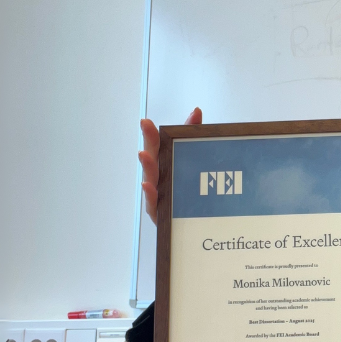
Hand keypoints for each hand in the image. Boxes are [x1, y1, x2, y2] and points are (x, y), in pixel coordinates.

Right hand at [138, 108, 200, 223]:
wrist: (196, 230)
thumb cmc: (189, 197)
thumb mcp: (195, 165)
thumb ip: (193, 138)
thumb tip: (195, 111)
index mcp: (165, 167)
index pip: (158, 146)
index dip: (153, 132)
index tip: (147, 120)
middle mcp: (158, 180)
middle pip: (151, 158)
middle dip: (149, 140)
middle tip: (146, 124)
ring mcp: (157, 198)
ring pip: (151, 180)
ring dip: (148, 166)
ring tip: (144, 153)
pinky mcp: (159, 216)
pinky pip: (154, 205)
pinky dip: (151, 195)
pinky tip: (148, 185)